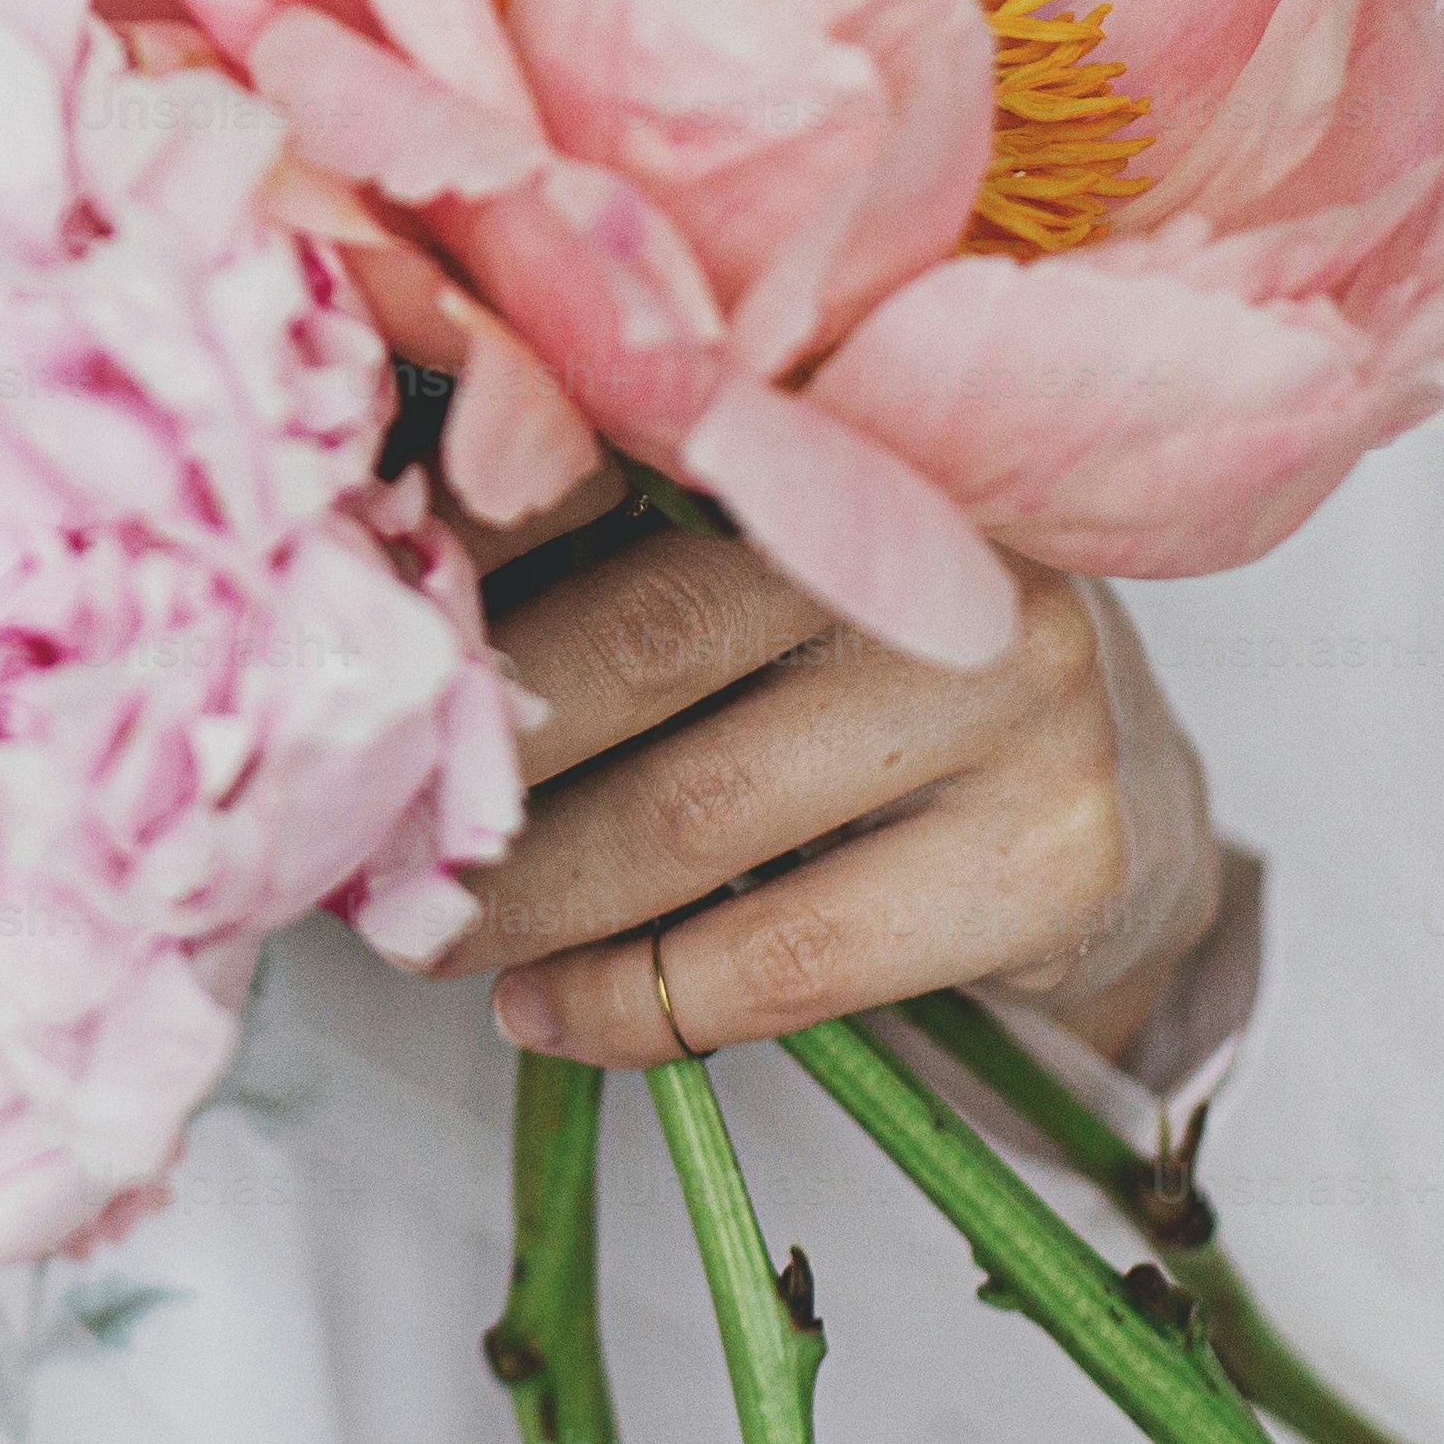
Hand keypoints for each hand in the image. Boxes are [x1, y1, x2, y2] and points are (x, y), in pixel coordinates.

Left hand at [429, 502, 1224, 1071]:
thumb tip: (356, 607)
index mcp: (829, 431)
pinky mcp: (1051, 854)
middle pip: (636, 643)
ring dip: (526, 899)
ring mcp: (1012, 691)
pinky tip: (546, 1013)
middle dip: (469, 758)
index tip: (335, 635)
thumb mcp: (741, 573)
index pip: (605, 462)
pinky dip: (634, 1001)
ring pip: (694, 817)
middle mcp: (933, 542)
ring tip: (423, 936)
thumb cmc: (856, 671)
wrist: (1108, 802)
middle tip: (352, 831)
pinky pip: (786, 954)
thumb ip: (588, 559)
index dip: (450, 553)